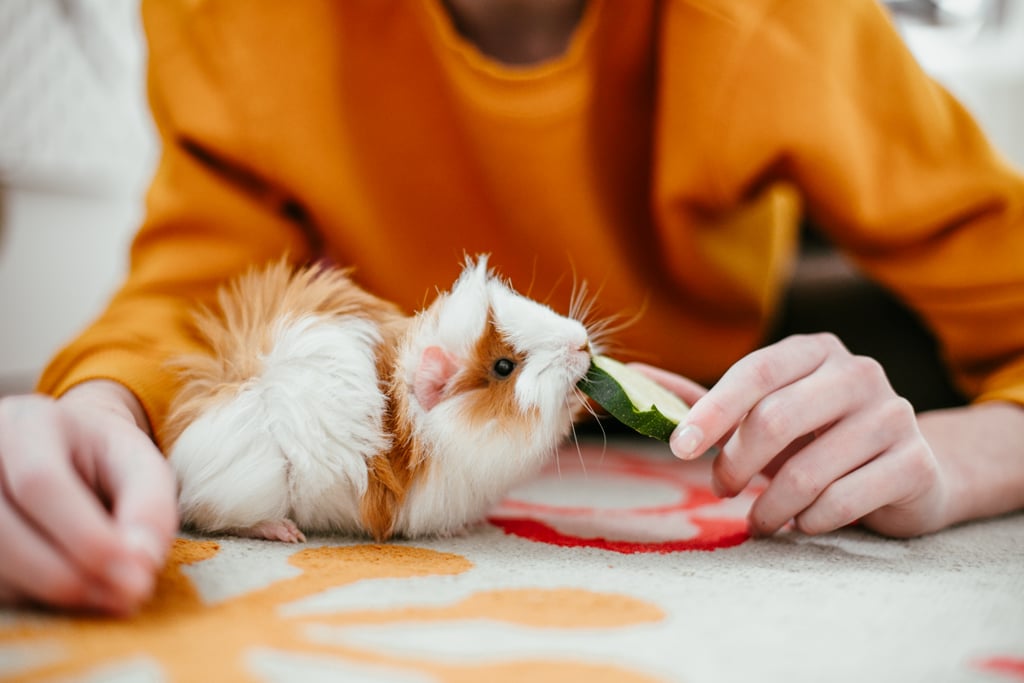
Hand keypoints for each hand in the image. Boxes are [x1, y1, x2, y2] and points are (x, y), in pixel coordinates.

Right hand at [0, 381, 177, 613]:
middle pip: (4, 530)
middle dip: (70, 574)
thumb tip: (140, 565)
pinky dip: (33, 595)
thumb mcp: (139, 463)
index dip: (87, 536)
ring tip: (107, 594)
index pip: (40, 482)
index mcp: (26, 425)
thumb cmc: (104, 459)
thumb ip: (149, 506)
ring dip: (52, 592)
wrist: (63, 451)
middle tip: (126, 596)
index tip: (137, 574)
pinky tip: (74, 585)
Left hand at [637, 333, 948, 537]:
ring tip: (761, 519)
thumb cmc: (815, 439)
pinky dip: (811, 520)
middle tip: (721, 490)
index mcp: (814, 352)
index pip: (754, 373)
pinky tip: (806, 522)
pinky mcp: (915, 463)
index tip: (679, 447)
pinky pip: (844, 500)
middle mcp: (858, 373)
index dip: (712, 411)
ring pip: (809, 470)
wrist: (906, 473)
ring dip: (771, 506)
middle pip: (776, 419)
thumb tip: (632, 377)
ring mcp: (894, 415)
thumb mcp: (761, 415)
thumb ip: (702, 400)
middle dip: (736, 464)